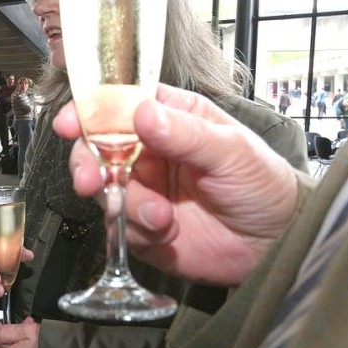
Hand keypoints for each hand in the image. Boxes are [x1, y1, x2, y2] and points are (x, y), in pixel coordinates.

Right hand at [53, 84, 299, 286]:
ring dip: (124, 204)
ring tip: (160, 216)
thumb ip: (185, 133)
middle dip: (88, 164)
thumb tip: (142, 113)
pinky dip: (137, 229)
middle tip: (92, 181)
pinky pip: (118, 225)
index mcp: (169, 117)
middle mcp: (148, 149)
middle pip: (96, 147)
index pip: (119, 103)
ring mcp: (142, 188)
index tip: (71, 123)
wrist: (276, 244)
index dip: (90, 110)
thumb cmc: (263, 184)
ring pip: (103, 189)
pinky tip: (168, 230)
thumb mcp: (230, 150)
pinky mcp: (141, 225)